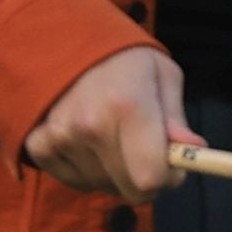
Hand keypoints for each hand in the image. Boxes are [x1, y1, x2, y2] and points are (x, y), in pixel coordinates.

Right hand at [25, 42, 189, 199]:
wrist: (64, 41)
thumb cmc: (124, 59)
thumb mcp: (163, 75)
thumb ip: (177, 118)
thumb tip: (191, 150)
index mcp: (128, 105)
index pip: (150, 178)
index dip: (169, 178)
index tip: (172, 163)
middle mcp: (90, 126)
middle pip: (128, 189)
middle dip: (145, 178)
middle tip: (145, 150)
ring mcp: (61, 137)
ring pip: (103, 187)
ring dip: (116, 172)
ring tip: (113, 135)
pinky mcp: (39, 145)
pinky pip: (75, 182)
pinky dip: (88, 171)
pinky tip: (89, 142)